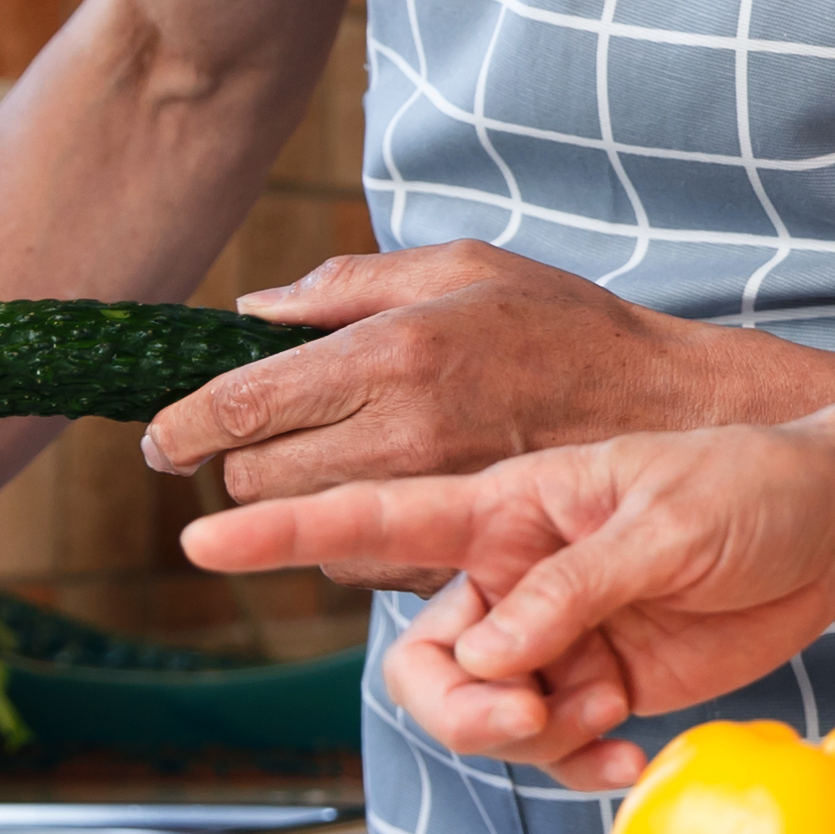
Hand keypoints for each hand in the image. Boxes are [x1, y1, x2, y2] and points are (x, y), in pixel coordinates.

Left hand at [142, 247, 741, 571]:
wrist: (671, 412)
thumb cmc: (568, 327)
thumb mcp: (466, 265)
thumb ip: (352, 283)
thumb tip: (256, 310)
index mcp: (395, 352)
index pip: (243, 404)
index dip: (183, 426)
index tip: (163, 437)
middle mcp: (402, 431)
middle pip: (255, 477)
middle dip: (243, 460)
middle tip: (269, 435)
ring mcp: (431, 499)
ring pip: (305, 528)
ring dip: (301, 502)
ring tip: (344, 462)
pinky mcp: (458, 553)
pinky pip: (364, 568)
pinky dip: (360, 538)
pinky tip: (397, 495)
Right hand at [182, 423, 834, 786]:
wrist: (834, 529)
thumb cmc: (751, 488)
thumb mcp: (664, 521)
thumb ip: (570, 586)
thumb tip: (488, 653)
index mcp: (509, 508)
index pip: (381, 518)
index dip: (288, 531)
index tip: (202, 533)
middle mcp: (514, 574)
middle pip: (424, 662)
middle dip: (457, 707)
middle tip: (530, 713)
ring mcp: (554, 637)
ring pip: (481, 716)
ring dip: (526, 738)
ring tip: (604, 715)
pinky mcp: (600, 684)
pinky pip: (549, 749)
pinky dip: (578, 767)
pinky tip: (632, 758)